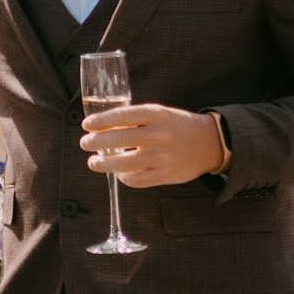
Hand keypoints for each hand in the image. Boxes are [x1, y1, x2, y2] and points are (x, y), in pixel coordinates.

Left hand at [82, 103, 228, 187]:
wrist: (209, 142)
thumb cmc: (176, 126)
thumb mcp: (159, 114)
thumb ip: (135, 119)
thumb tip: (101, 128)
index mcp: (157, 115)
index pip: (122, 116)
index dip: (101, 121)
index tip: (87, 125)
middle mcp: (160, 134)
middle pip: (120, 139)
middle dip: (97, 142)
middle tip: (85, 143)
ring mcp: (164, 156)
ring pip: (125, 163)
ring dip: (104, 164)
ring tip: (94, 162)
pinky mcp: (167, 175)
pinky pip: (137, 180)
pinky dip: (124, 177)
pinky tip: (118, 173)